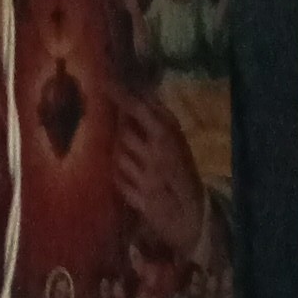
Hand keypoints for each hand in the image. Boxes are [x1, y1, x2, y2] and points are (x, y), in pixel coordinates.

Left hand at [114, 92, 208, 259]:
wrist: (194, 215)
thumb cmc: (184, 173)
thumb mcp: (178, 141)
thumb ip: (159, 119)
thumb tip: (137, 92)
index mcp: (169, 136)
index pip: (138, 108)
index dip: (119, 94)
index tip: (103, 82)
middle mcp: (158, 155)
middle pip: (124, 133)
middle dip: (123, 134)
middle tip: (130, 139)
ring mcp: (149, 179)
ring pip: (118, 156)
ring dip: (121, 156)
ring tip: (134, 162)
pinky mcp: (141, 200)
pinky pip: (118, 180)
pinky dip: (120, 177)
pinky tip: (131, 178)